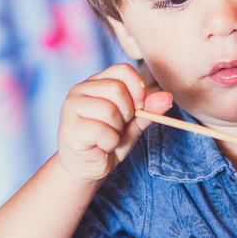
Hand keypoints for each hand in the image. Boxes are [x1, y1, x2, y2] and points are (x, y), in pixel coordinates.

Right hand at [56, 63, 172, 181]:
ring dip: (117, 131)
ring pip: (109, 110)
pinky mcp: (69, 127)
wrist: (87, 167)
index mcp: (97, 82)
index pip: (123, 70)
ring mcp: (72, 106)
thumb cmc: (108, 141)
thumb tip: (167, 98)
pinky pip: (101, 131)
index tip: (138, 108)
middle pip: (117, 89)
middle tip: (118, 127)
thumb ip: (148, 110)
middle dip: (127, 114)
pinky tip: (100, 146)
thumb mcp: (133, 123)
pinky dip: (109, 143)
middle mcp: (81, 89)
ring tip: (107, 137)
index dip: (138, 89)